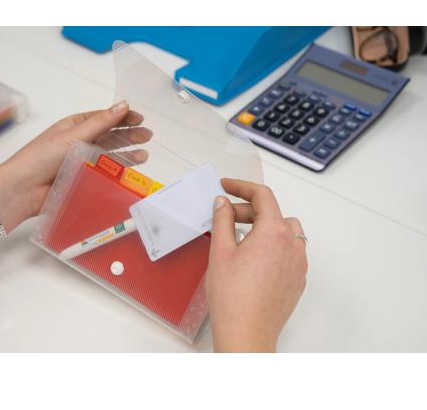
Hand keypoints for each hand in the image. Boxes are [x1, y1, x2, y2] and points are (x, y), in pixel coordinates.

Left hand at [0, 101, 151, 224]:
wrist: (23, 189)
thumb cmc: (42, 157)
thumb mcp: (74, 135)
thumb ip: (101, 123)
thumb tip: (123, 105)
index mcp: (76, 126)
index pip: (104, 118)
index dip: (123, 117)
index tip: (140, 118)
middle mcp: (81, 142)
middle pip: (110, 137)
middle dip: (129, 136)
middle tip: (147, 137)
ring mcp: (83, 161)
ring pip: (110, 155)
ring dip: (127, 154)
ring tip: (144, 155)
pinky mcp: (85, 179)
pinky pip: (106, 173)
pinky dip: (119, 171)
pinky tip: (131, 170)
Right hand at [206, 179, 307, 351]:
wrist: (247, 334)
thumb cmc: (233, 298)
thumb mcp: (221, 251)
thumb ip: (223, 220)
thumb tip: (223, 203)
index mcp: (274, 233)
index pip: (263, 195)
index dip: (242, 186)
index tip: (228, 186)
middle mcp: (292, 245)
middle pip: (274, 212)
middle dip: (249, 209)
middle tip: (226, 216)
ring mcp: (298, 264)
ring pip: (286, 230)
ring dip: (266, 226)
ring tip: (242, 236)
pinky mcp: (297, 280)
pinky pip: (290, 251)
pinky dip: (274, 245)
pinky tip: (254, 257)